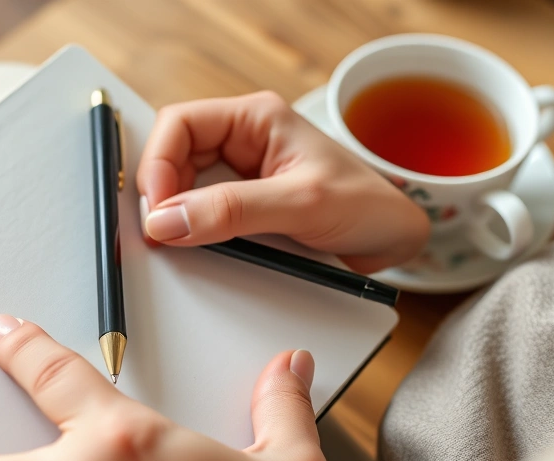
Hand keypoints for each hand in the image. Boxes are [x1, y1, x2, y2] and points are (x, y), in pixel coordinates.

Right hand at [137, 91, 429, 272]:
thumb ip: (233, 211)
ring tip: (180, 241)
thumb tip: (169, 220)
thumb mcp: (300, 205)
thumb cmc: (367, 205)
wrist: (396, 240)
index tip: (158, 209)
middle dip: (162, 193)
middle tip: (162, 232)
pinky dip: (192, 232)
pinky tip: (198, 248)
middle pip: (172, 156)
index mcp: (256, 119)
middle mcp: (243, 141)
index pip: (180, 124)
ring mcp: (241, 176)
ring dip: (176, 214)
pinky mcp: (243, 207)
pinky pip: (200, 214)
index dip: (158, 164)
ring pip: (182, 187)